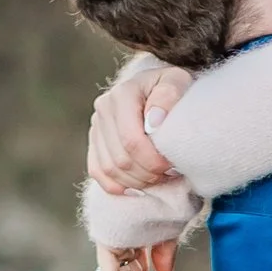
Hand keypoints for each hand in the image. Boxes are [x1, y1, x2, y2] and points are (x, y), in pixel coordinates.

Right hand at [86, 64, 195, 194]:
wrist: (157, 87)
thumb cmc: (171, 87)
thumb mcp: (177, 82)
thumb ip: (168, 97)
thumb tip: (154, 122)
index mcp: (122, 94)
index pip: (131, 141)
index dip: (152, 161)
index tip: (173, 165)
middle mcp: (103, 109)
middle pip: (121, 159)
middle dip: (148, 174)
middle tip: (169, 173)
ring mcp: (96, 127)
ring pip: (110, 169)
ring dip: (136, 181)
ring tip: (158, 177)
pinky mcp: (94, 142)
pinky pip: (98, 172)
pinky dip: (117, 186)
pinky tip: (138, 188)